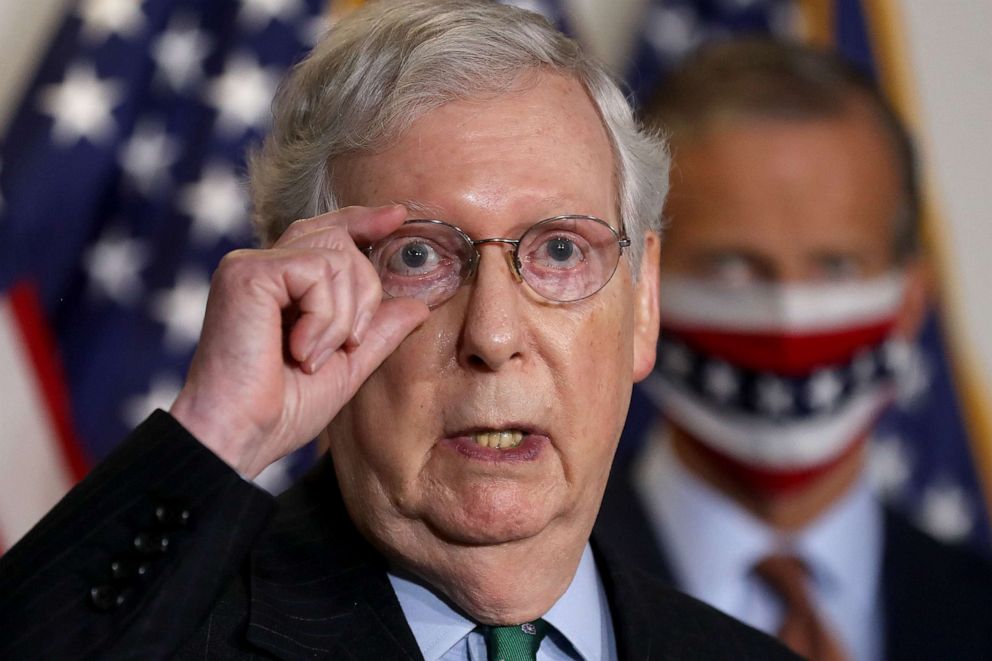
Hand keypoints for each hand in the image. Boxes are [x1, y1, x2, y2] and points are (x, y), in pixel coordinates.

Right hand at [169, 205, 429, 477]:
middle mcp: (262, 265)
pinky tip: (300, 351)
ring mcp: (251, 264)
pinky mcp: (247, 271)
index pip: (328, 233)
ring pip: (337, 259)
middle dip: (365, 295)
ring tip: (312, 357)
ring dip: (343, 318)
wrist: (239, 436)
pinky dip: (324, 318)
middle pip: (341, 242)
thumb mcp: (346, 367)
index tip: (396, 216)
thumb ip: (379, 331)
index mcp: (281, 283)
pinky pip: (317, 272)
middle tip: (347, 348)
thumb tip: (419, 304)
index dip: (364, 222)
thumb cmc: (281, 410)